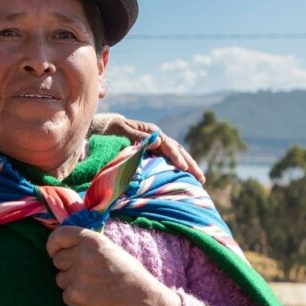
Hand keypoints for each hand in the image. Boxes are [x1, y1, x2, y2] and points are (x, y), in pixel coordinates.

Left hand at [46, 226, 181, 305]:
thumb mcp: (110, 249)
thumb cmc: (129, 275)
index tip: (54, 252)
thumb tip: (63, 246)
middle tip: (88, 275)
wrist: (143, 302)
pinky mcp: (75, 296)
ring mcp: (77, 276)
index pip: (58, 235)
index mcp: (92, 240)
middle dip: (68, 267)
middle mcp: (82, 255)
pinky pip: (65, 295)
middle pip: (58, 260)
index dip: (53, 245)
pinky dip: (76, 299)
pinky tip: (94, 299)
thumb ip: (87, 246)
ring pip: (60, 279)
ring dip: (72, 284)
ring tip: (95, 288)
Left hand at [89, 113, 204, 182]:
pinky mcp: (154, 151)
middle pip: (178, 150)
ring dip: (188, 166)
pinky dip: (178, 166)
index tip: (183, 168)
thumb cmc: (110, 129)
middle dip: (190, 164)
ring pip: (177, 154)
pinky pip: (169, 159)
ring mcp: (157, 143)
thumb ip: (137, 136)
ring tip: (200, 179)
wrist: (104, 127)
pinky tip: (185, 176)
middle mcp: (157, 136)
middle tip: (201, 178)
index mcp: (151, 131)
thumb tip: (157, 142)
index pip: (168, 145)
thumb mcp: (122, 130)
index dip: (176, 157)